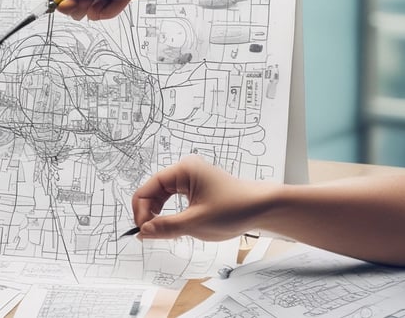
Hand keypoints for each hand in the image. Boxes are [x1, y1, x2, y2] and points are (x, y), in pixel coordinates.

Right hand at [132, 155, 272, 240]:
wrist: (263, 208)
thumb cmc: (236, 208)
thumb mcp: (196, 222)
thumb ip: (166, 227)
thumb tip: (143, 232)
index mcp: (182, 170)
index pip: (148, 188)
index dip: (141, 210)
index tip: (142, 231)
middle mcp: (184, 170)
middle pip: (153, 192)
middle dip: (148, 213)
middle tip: (149, 235)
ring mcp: (191, 178)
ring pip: (162, 197)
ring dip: (158, 215)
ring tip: (162, 232)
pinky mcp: (196, 188)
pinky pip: (173, 200)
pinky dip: (170, 214)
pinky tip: (173, 227)